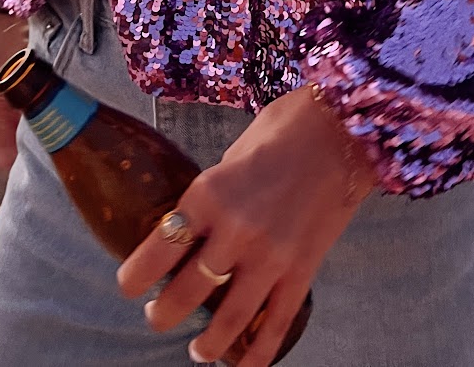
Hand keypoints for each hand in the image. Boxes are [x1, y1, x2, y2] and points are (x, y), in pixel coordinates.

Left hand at [116, 86, 379, 365]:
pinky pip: (276, 322)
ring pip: (228, 318)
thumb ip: (212, 193)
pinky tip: (245, 365)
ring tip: (197, 350)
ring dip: (206, 343)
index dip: (135, 277)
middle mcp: (234, 230)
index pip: (158, 249)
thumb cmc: (284, 131)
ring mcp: (270, 255)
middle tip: (158, 316)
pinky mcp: (302, 269)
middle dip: (164, 313)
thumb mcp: (231, 154)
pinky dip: (259, 351)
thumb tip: (196, 221)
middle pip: (186, 292)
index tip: (129, 286)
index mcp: (208, 194)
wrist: (344, 132)